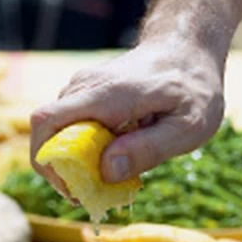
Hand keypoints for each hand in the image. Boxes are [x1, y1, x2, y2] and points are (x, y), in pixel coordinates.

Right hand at [30, 36, 225, 183]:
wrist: (187, 49)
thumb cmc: (193, 89)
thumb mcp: (188, 127)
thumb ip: (149, 148)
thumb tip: (106, 170)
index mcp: (106, 94)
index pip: (48, 121)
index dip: (47, 160)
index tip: (73, 189)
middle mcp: (85, 87)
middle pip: (48, 132)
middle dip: (62, 170)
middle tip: (94, 192)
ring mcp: (82, 88)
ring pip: (59, 132)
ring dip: (75, 161)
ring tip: (111, 175)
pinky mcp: (86, 94)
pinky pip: (71, 126)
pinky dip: (84, 148)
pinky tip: (115, 155)